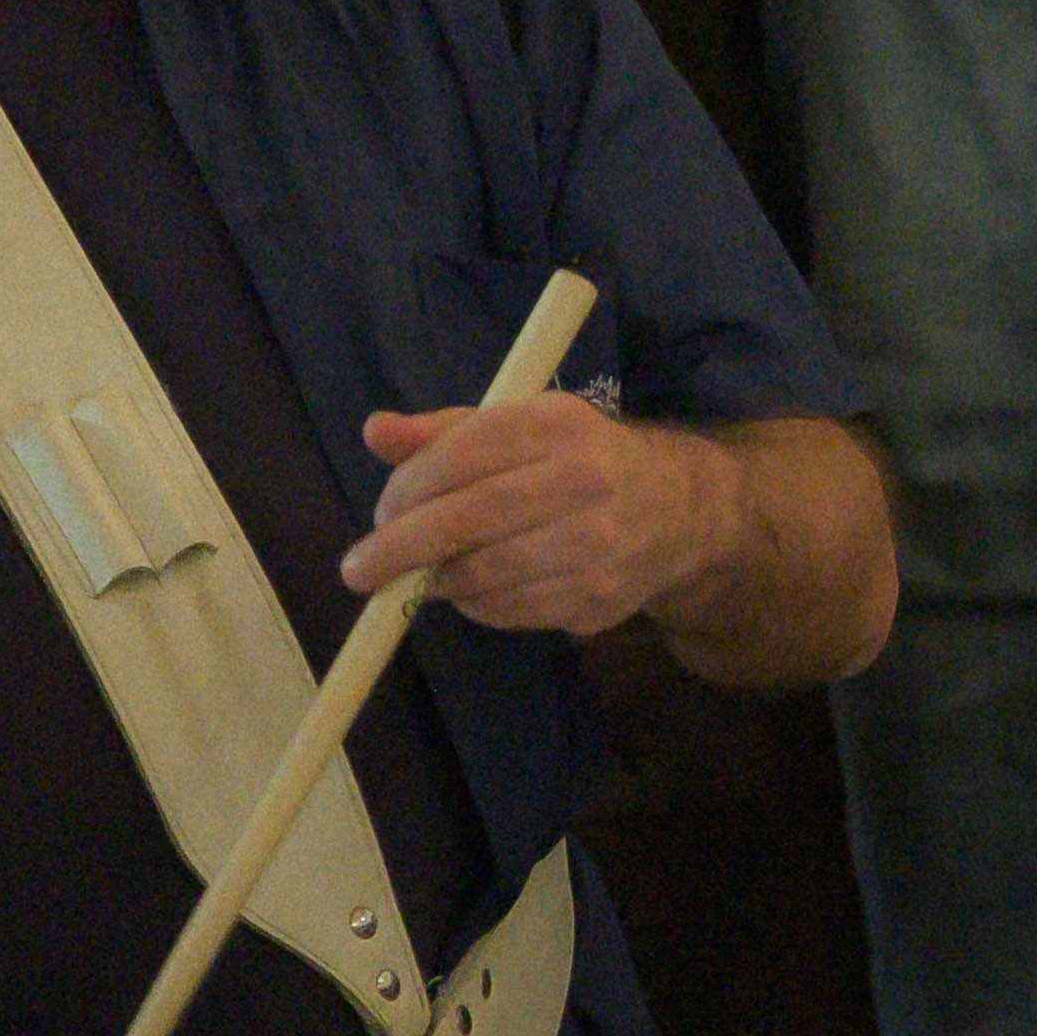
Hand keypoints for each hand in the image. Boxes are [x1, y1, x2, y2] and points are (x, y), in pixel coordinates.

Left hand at [343, 390, 743, 636]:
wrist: (678, 510)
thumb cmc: (576, 461)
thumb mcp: (519, 427)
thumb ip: (444, 432)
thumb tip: (376, 433)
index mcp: (558, 424)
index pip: (464, 454)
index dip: (408, 488)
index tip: (381, 513)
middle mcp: (586, 480)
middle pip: (471, 519)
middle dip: (402, 548)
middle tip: (358, 571)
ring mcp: (599, 544)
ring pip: (487, 573)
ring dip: (438, 582)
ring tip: (421, 577)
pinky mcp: (600, 597)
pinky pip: (513, 610)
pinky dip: (477, 605)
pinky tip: (471, 591)